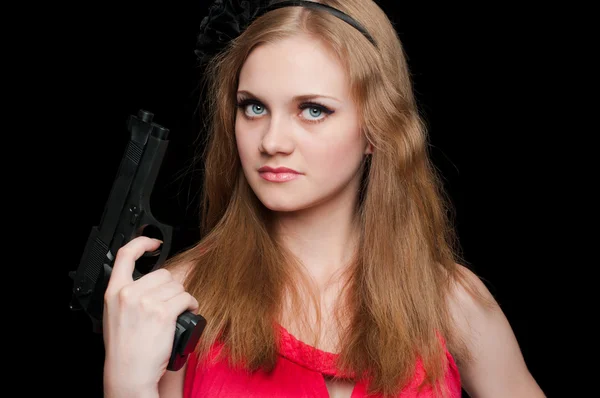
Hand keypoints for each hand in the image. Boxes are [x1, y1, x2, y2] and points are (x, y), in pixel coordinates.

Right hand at [102, 236, 198, 394]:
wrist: (128, 373)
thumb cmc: (125, 349)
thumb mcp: (116, 315)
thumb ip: (129, 294)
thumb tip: (153, 281)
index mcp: (114, 292)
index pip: (125, 255)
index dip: (142, 243)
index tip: (154, 242)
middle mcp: (129, 293)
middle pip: (163, 274)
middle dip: (171, 288)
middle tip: (169, 305)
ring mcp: (146, 302)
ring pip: (177, 286)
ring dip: (183, 298)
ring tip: (177, 313)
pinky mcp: (163, 313)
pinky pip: (186, 298)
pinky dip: (191, 305)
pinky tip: (187, 314)